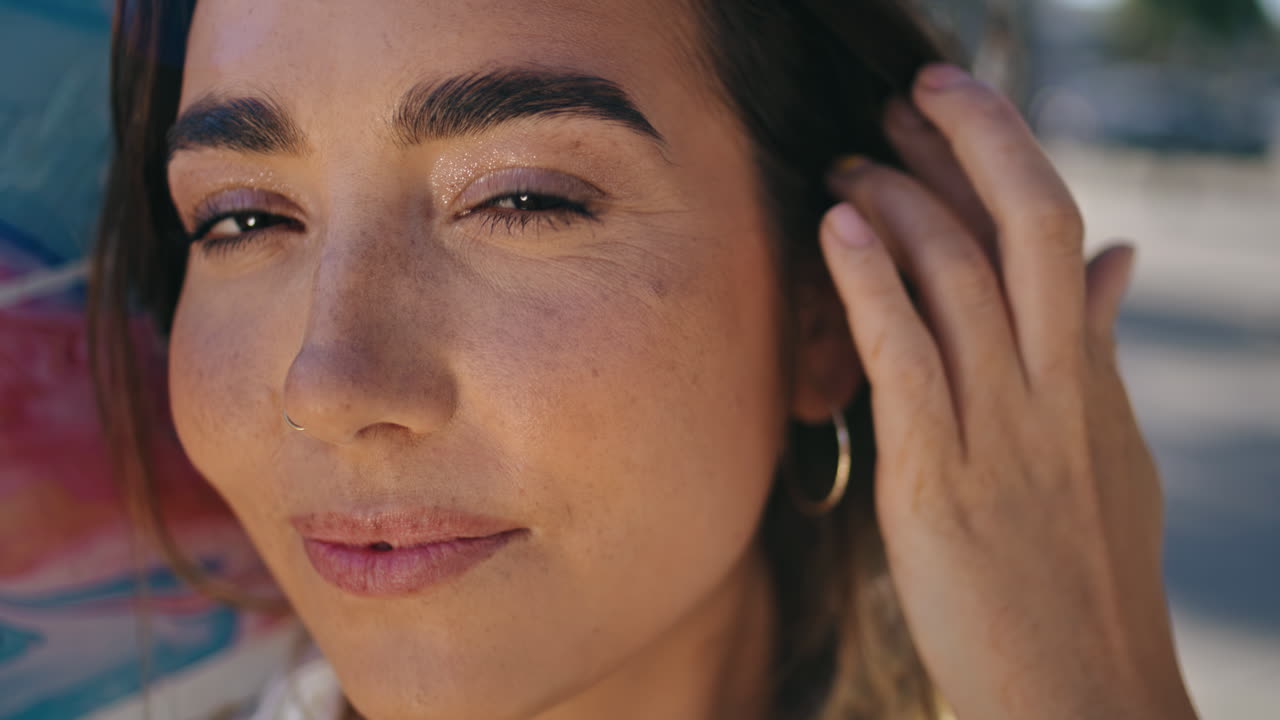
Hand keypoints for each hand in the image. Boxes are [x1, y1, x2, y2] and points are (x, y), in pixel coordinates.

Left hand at [819, 64, 1197, 719]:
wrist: (1082, 691)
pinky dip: (871, 285)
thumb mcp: (1112, 449)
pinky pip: (908, 361)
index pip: (1054, 228)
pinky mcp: (939, 483)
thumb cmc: (1085, 575)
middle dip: (963, 138)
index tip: (951, 102)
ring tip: (845, 162)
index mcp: (1089, 375)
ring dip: (895, 201)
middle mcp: (1054, 386)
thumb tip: (1122, 257)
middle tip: (900, 96)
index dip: (1001, 149)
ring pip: (958, 276)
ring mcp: (1000, 431)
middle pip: (1022, 222)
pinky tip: (837, 230)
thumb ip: (1103, 348)